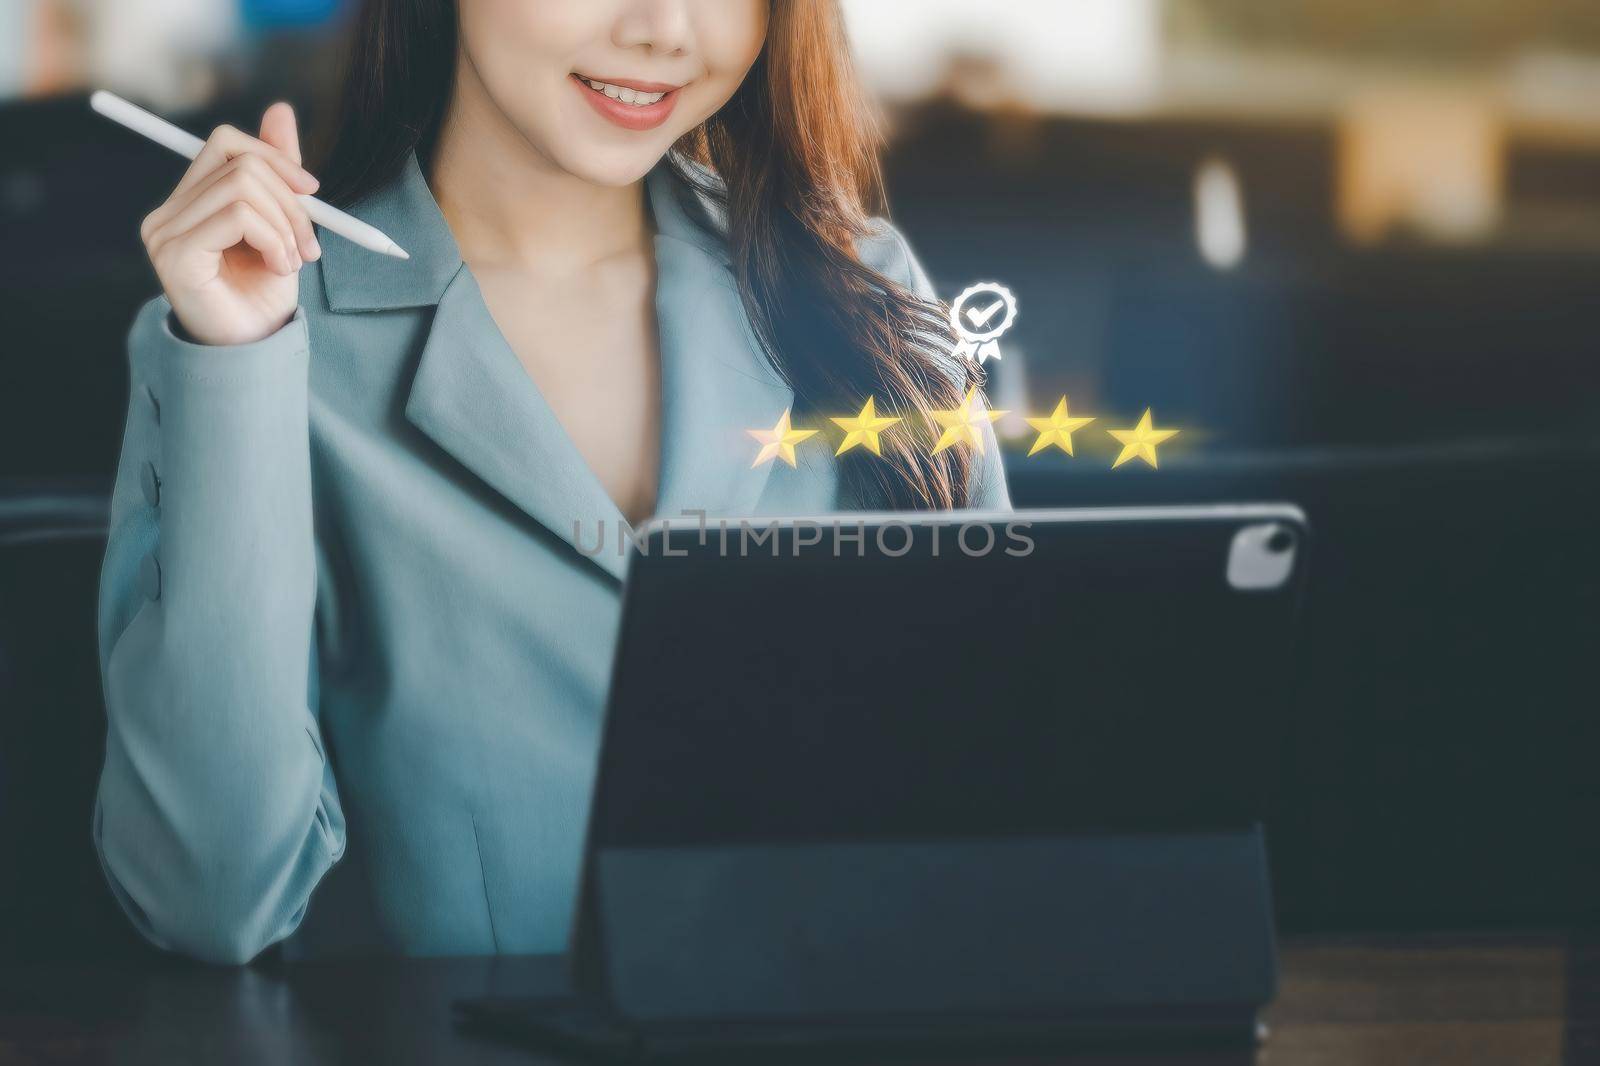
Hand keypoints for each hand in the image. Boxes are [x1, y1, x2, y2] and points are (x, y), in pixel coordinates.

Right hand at [140, 103, 321, 346]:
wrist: (254, 353)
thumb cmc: (264, 296)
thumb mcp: (282, 226)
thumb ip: (278, 173)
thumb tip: (280, 109)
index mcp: (189, 202)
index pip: (226, 143)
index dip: (275, 157)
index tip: (313, 192)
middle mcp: (167, 213)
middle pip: (239, 160)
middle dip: (290, 198)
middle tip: (310, 244)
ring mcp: (165, 232)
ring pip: (243, 187)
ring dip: (287, 225)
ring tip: (294, 262)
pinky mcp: (175, 254)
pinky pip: (238, 216)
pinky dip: (274, 239)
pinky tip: (279, 268)